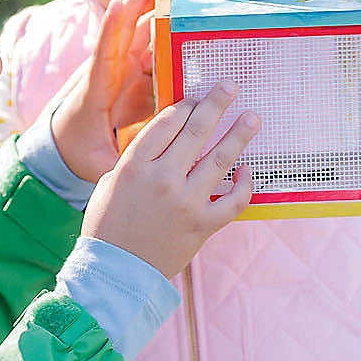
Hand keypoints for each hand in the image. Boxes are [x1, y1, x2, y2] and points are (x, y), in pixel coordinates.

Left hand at [47, 0, 164, 182]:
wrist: (64, 148)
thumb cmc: (79, 155)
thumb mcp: (98, 166)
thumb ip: (119, 167)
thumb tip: (141, 170)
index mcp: (96, 92)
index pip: (104, 58)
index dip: (111, 32)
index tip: (117, 5)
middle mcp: (108, 73)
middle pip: (125, 31)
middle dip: (139, 0)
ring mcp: (121, 70)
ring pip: (139, 32)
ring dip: (154, 7)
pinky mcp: (132, 73)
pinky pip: (151, 48)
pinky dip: (165, 30)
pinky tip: (184, 11)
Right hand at [81, 83, 258, 280]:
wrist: (117, 273)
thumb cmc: (109, 227)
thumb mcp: (110, 183)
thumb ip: (138, 159)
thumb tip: (168, 137)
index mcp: (135, 165)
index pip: (167, 122)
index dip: (185, 106)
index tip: (195, 100)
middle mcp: (163, 179)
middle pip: (196, 130)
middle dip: (216, 104)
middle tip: (231, 87)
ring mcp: (186, 202)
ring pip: (221, 158)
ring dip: (240, 133)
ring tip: (252, 118)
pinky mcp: (203, 224)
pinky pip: (234, 199)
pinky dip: (245, 184)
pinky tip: (247, 171)